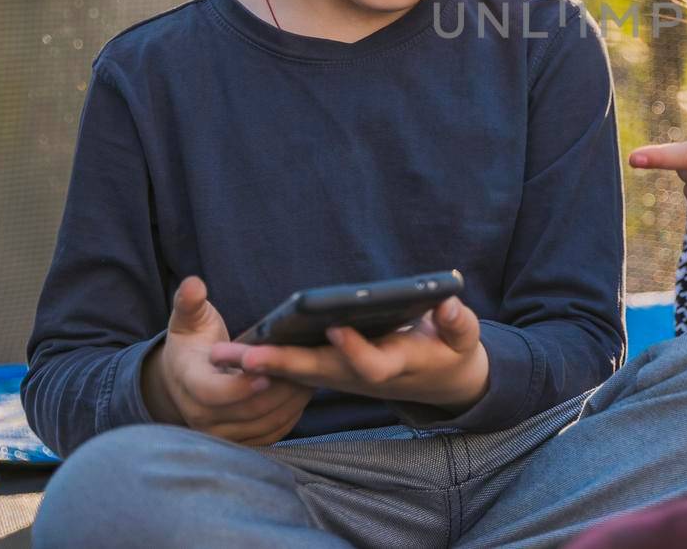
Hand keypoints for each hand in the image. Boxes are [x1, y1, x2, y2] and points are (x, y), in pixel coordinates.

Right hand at [141, 275, 313, 445]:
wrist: (186, 378)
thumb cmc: (193, 343)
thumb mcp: (189, 320)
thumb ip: (190, 303)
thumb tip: (194, 284)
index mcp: (188, 383)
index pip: (213, 393)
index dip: (241, 386)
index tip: (268, 370)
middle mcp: (200, 416)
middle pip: (247, 411)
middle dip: (279, 388)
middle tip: (305, 365)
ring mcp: (221, 433)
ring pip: (264, 423)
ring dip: (290, 401)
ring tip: (310, 374)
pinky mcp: (241, 440)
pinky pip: (272, 432)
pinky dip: (291, 413)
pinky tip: (304, 390)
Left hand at [208, 296, 489, 412]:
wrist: (442, 382)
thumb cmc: (453, 353)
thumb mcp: (464, 339)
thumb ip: (457, 324)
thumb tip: (447, 304)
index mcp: (396, 365)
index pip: (371, 365)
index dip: (354, 349)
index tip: (336, 327)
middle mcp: (362, 377)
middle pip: (318, 374)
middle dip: (282, 365)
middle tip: (245, 357)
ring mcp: (344, 378)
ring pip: (298, 374)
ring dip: (262, 365)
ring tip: (222, 354)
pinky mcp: (334, 373)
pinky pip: (296, 371)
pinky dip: (268, 363)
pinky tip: (237, 353)